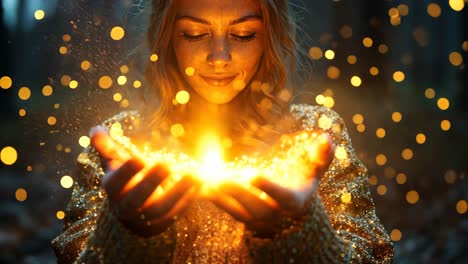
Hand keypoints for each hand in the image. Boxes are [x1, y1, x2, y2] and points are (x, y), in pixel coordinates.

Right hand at [90, 126, 200, 236]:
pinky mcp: (161, 224)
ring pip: (160, 209)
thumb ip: (107, 147)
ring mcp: (144, 219)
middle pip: (135, 200)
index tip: (139, 159)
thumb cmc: (125, 179)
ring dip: (178, 192)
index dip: (126, 173)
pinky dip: (188, 199)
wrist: (132, 210)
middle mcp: (125, 208)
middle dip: (150, 183)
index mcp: (112, 190)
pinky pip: (175, 213)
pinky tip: (199, 183)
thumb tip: (95, 129)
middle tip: (165, 165)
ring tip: (193, 175)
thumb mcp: (115, 163)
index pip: (114, 184)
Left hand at [208, 130, 334, 236]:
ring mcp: (259, 218)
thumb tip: (327, 139)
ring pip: (240, 212)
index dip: (269, 187)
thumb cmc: (303, 179)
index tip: (254, 175)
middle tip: (221, 179)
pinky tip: (201, 187)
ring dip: (222, 198)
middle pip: (257, 207)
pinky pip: (229, 211)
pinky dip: (216, 200)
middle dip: (239, 193)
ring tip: (206, 183)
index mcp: (295, 200)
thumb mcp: (315, 168)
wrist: (291, 204)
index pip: (283, 197)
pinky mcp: (244, 217)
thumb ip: (321, 156)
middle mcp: (277, 213)